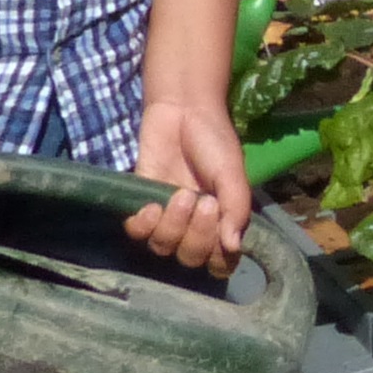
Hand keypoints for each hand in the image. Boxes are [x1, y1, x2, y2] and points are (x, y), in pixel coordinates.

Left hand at [128, 99, 251, 275]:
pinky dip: (143, 224)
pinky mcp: (141, 206)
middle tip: (202, 199)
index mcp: (221, 221)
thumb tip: (233, 246)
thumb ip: (235, 207)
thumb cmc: (213, 140)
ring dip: (171, 225)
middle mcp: (193, 226)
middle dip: (196, 235)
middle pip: (190, 258)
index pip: (220, 262)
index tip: (221, 228)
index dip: (218, 257)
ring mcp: (166, 218)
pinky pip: (136, 234)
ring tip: (179, 193)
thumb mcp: (232, 171)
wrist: (181, 110)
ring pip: (163, 247)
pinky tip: (151, 204)